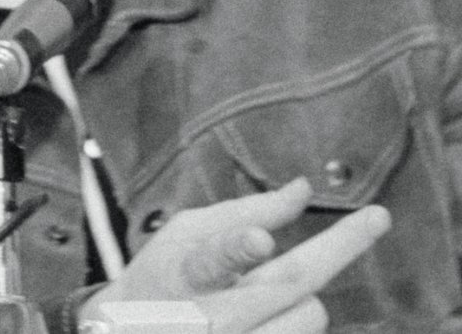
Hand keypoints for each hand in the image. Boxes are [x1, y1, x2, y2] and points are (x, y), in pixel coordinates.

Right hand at [82, 178, 390, 332]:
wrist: (131, 331)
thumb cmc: (164, 276)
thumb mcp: (185, 234)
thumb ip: (244, 212)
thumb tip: (303, 188)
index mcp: (185, 274)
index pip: (212, 260)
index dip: (237, 249)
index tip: (260, 240)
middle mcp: (208, 316)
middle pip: (289, 283)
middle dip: (337, 248)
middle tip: (377, 216)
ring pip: (309, 317)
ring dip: (305, 298)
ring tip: (274, 295)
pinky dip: (298, 323)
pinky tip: (275, 316)